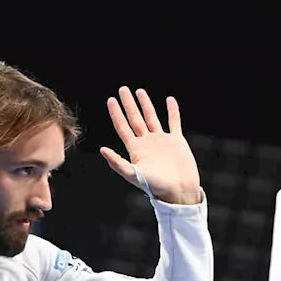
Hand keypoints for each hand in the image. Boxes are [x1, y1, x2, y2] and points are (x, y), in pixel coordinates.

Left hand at [100, 87, 201, 205]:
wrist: (179, 191)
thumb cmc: (156, 186)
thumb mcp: (133, 174)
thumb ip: (117, 162)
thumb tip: (102, 149)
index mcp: (135, 149)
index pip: (123, 127)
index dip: (116, 113)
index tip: (111, 100)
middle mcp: (147, 143)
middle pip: (135, 119)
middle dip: (128, 104)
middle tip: (123, 89)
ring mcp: (162, 141)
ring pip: (152, 118)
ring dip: (146, 105)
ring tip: (140, 91)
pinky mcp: (176, 141)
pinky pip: (174, 122)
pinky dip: (172, 111)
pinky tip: (169, 100)